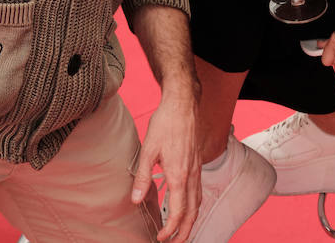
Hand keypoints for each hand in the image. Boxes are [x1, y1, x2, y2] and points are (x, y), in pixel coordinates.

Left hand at [132, 87, 199, 240]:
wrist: (183, 104)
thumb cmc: (165, 124)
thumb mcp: (148, 150)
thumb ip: (142, 177)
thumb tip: (135, 200)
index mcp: (179, 175)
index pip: (178, 212)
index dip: (170, 229)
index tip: (161, 238)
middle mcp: (192, 176)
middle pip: (192, 213)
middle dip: (184, 232)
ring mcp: (197, 170)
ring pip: (198, 203)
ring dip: (191, 221)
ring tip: (181, 232)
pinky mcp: (198, 164)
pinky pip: (199, 191)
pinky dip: (194, 206)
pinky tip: (187, 207)